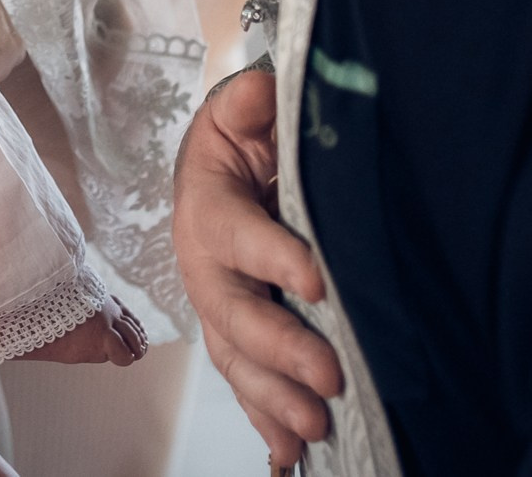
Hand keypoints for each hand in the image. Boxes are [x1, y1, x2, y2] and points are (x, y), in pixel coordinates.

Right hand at [174, 68, 342, 466]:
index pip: (238, 233)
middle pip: (233, 313)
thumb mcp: (243, 110)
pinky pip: (244, 383)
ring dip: (272, 397)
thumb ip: (251, 103)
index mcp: (208, 206)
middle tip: (326, 374)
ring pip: (235, 359)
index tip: (315, 279)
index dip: (273, 256)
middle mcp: (204, 266)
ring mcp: (218, 308)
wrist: (218, 171)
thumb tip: (262, 90)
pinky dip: (264, 419)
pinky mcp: (234, 337)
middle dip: (279, 349)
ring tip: (313, 426)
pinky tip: (290, 451)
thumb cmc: (240, 141)